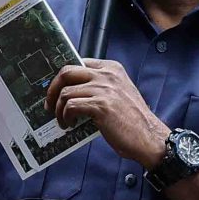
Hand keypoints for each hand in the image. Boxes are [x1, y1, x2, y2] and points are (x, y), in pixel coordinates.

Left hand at [44, 60, 165, 164]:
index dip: (62, 78)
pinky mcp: (101, 106)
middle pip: (66, 72)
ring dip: (58, 109)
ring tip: (62, 120)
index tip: (56, 90)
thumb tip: (71, 91)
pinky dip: (65, 117)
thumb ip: (99, 86)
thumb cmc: (132, 120)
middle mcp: (107, 75)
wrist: (149, 137)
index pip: (78, 63)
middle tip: (50, 104)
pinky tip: (69, 125)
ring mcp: (104, 89)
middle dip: (53, 89)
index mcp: (112, 68)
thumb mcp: (118, 93)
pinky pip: (71, 106)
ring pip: (65, 92)